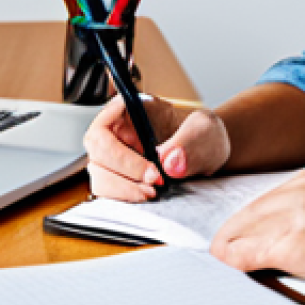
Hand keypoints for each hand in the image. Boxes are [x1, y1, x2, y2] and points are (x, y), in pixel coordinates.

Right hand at [83, 94, 230, 201]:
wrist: (206, 151)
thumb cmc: (202, 133)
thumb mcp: (204, 129)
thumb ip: (189, 140)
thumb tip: (169, 159)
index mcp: (130, 108)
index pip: (102, 129)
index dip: (120, 152)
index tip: (150, 164)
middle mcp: (116, 130)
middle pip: (97, 155)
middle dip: (125, 173)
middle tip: (155, 181)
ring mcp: (113, 153)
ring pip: (99, 175)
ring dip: (123, 188)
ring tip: (153, 191)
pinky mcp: (118, 174)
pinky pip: (108, 189)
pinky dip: (125, 195)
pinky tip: (146, 194)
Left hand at [210, 162, 304, 290]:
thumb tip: (291, 231)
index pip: (264, 198)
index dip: (251, 222)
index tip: (243, 236)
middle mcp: (301, 186)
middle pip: (246, 214)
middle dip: (235, 237)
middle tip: (229, 257)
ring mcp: (295, 214)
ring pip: (240, 233)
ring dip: (235, 251)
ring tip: (234, 267)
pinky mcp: (292, 245)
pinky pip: (244, 255)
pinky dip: (235, 265)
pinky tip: (236, 272)